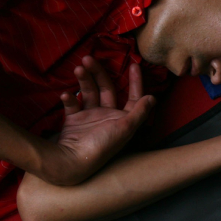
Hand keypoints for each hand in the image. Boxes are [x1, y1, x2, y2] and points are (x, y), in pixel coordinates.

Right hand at [38, 56, 154, 185]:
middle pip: (106, 88)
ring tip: (78, 68)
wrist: (71, 162)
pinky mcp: (73, 121)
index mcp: (122, 119)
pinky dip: (69, 98)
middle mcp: (107, 116)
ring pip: (88, 91)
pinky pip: (72, 104)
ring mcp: (89, 117)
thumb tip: (153, 97)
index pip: (133, 97)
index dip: (136, 81)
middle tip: (89, 58)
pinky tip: (66, 95)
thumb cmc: (102, 146)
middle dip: (99, 72)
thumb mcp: (125, 128)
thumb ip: (140, 112)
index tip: (134, 64)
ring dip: (83, 79)